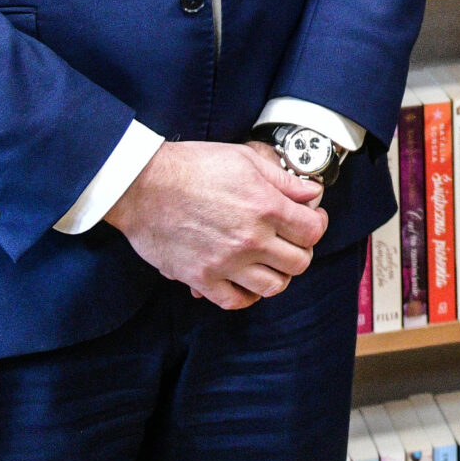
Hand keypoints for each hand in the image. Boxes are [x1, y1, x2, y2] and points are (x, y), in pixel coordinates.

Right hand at [102, 140, 326, 308]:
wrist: (143, 185)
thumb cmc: (192, 167)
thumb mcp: (245, 159)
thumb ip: (283, 180)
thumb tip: (311, 193)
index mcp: (266, 206)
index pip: (313, 231)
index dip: (317, 224)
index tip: (310, 220)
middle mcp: (251, 239)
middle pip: (299, 262)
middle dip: (301, 250)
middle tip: (291, 240)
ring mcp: (226, 263)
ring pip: (273, 286)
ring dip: (278, 274)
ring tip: (270, 261)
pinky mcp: (202, 278)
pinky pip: (236, 301)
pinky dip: (246, 294)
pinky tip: (245, 280)